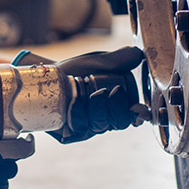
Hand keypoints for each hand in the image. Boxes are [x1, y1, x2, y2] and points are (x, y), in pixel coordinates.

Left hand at [15, 46, 145, 143]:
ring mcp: (89, 127)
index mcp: (117, 104)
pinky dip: (80, 114)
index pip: (134, 115)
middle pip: (120, 123)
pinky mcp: (72, 133)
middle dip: (118, 107)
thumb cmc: (76, 70)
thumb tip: (139, 55)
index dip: (139, 115)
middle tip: (112, 90)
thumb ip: (119, 60)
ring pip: (101, 126)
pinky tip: (74, 102)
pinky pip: (80, 128)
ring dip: (99, 108)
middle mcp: (105, 118)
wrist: (49, 76)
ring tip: (91, 92)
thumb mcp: (98, 62)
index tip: (139, 109)